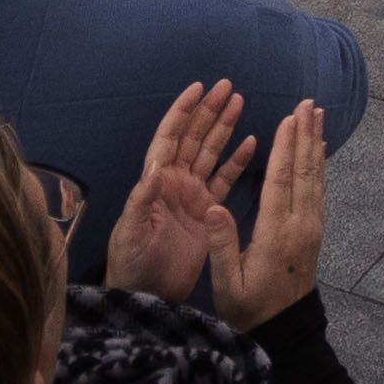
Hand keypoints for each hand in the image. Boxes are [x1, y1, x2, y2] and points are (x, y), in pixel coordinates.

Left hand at [103, 80, 263, 306]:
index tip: (198, 88)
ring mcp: (192, 196)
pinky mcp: (208, 213)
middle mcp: (174, 182)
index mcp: (155, 181)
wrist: (148, 296)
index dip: (182, 112)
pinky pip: (224, 180)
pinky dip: (237, 162)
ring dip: (224, 128)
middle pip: (193, 138)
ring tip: (239, 102)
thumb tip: (155, 167)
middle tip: (227, 86)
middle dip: (208, 111)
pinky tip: (251, 142)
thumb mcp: (132, 233)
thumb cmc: (132, 264)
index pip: (169, 138)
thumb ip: (142, 200)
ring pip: (210, 153)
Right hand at [203, 98, 326, 330]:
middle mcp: (299, 224)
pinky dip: (318, 164)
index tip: (289, 118)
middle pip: (303, 171)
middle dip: (305, 134)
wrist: (285, 330)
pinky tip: (318, 150)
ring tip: (317, 115)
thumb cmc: (250, 308)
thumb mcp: (226, 283)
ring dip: (315, 144)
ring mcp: (311, 227)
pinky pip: (318, 190)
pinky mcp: (314, 231)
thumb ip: (221, 244)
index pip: (281, 181)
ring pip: (314, 177)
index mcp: (276, 233)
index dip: (285, 147)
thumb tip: (213, 205)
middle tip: (308, 103)